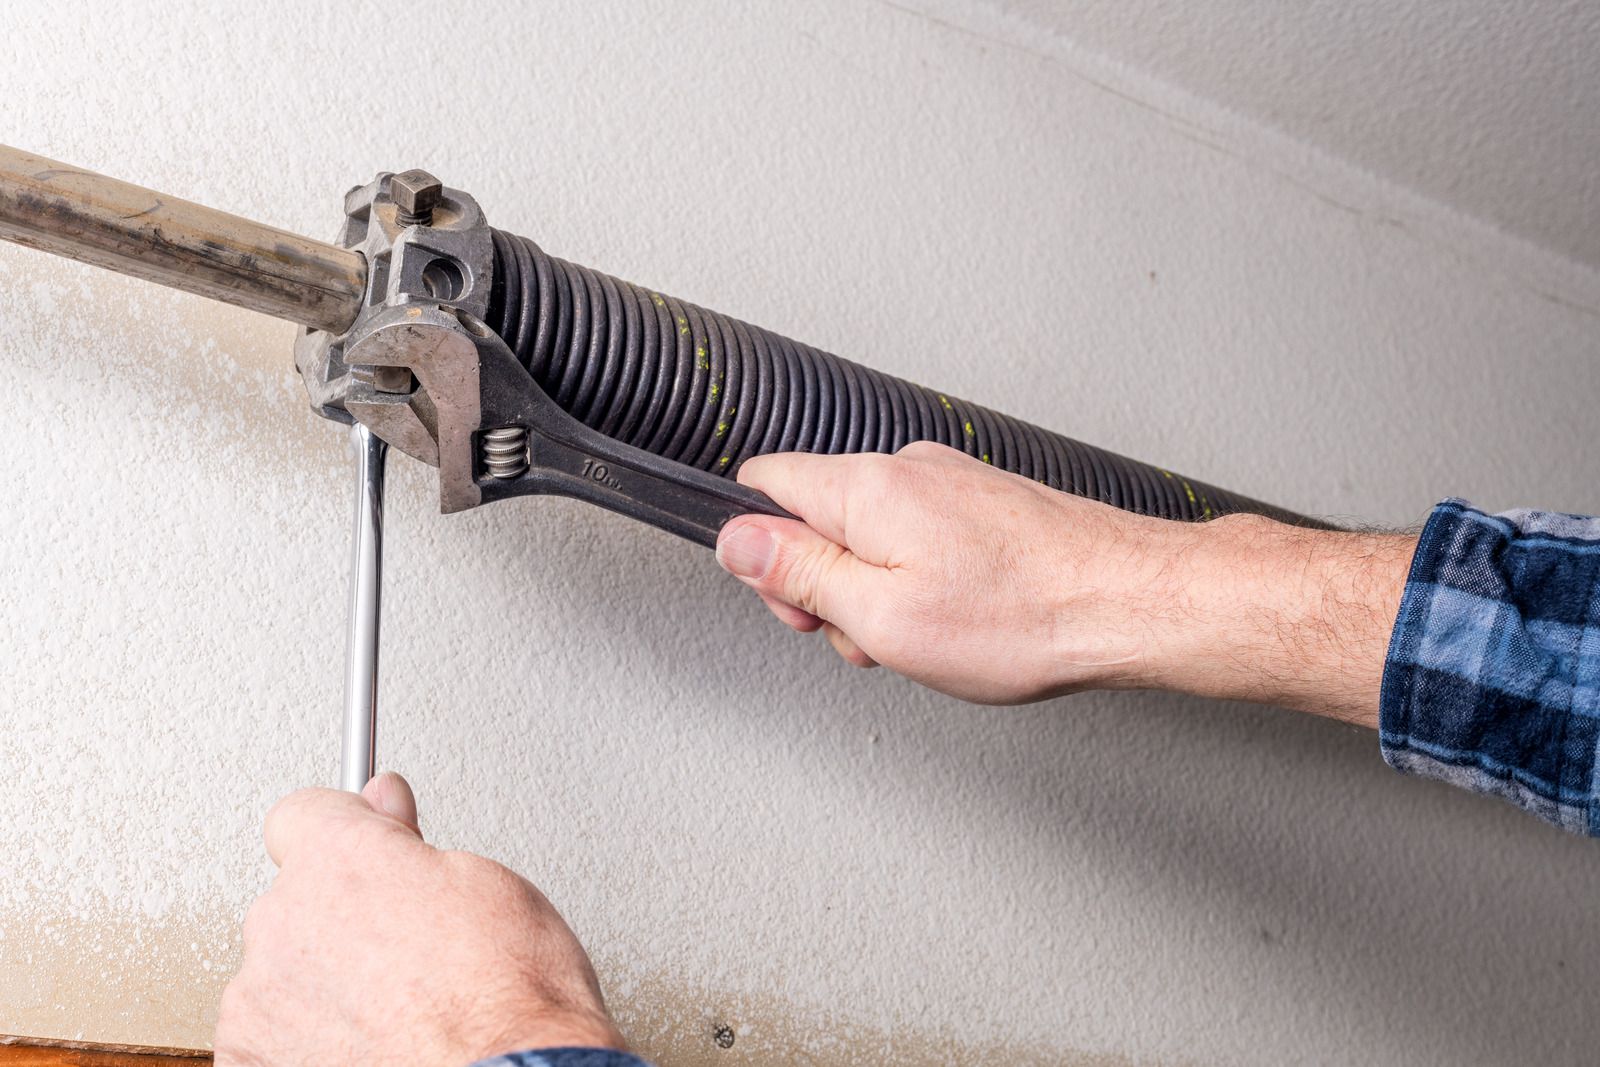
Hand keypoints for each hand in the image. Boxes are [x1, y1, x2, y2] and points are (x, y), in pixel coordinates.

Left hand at [215, 773, 624, 1066]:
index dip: (345, 831)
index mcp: (338, 860)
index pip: (303, 813)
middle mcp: (283, 922)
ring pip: (280, 971)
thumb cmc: (508, 1001)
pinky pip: (266, 1036)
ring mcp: (259, 1001)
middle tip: (408, 948)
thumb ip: (412, 843)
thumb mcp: (487, 885)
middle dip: (342, 915)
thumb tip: (388, 809)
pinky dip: (303, 1042)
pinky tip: (366, 1048)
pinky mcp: (250, 1061)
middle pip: (295, 898)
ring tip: (395, 1011)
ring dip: (322, 982)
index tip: (370, 846)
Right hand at [716, 442, 1413, 720]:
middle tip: (867, 634)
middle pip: (816, 514)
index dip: (761, 553)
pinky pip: (919, 536)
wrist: (1131, 601)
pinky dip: (922, 580)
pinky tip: (961, 618)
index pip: (761, 484)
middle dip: (825, 582)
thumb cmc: (1022, 617)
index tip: (797, 602)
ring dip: (878, 589)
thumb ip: (798, 573)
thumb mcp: (880, 616)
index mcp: (867, 488)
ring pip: (871, 532)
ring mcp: (951, 481)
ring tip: (927, 635)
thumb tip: (737, 541)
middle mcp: (907, 469)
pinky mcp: (985, 502)